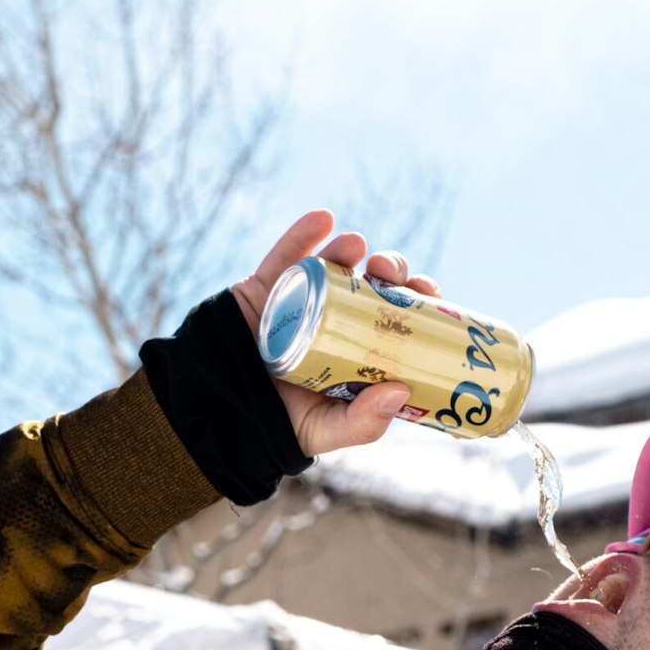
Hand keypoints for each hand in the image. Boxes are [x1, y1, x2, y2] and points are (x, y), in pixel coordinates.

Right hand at [232, 210, 441, 458]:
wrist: (220, 411)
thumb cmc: (282, 424)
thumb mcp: (329, 430)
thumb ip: (364, 422)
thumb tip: (401, 390)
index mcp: (359, 345)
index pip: (399, 315)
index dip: (417, 298)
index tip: (428, 293)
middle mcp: (336, 315)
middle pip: (373, 283)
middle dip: (390, 269)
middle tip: (391, 271)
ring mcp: (302, 297)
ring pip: (333, 263)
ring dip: (349, 247)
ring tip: (356, 246)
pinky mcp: (266, 287)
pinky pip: (285, 255)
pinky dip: (302, 233)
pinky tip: (322, 218)